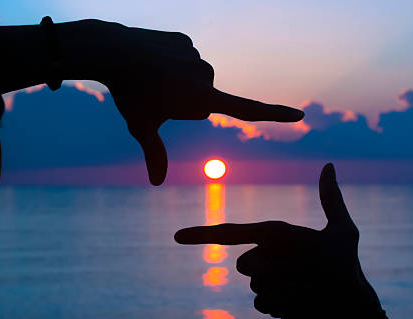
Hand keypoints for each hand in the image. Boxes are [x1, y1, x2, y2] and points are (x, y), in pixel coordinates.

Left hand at [85, 21, 303, 184]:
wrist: (113, 50)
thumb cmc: (129, 93)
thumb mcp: (142, 126)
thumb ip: (154, 152)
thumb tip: (156, 183)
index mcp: (202, 99)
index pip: (246, 109)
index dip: (274, 114)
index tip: (299, 114)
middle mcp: (207, 76)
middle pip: (203, 100)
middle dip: (184, 103)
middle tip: (156, 97)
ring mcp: (196, 56)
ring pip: (191, 80)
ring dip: (176, 83)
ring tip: (151, 78)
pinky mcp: (185, 41)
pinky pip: (182, 60)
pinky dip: (170, 64)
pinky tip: (151, 62)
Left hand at [175, 163, 381, 318]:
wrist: (355, 310)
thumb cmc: (347, 264)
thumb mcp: (344, 229)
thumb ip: (331, 197)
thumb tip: (328, 165)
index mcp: (283, 234)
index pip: (234, 233)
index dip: (202, 234)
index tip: (176, 236)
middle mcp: (274, 257)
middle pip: (243, 263)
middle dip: (263, 266)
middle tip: (294, 269)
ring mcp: (272, 284)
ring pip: (253, 284)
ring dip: (272, 287)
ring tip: (300, 286)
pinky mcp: (275, 307)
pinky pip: (259, 304)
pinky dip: (276, 305)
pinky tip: (298, 302)